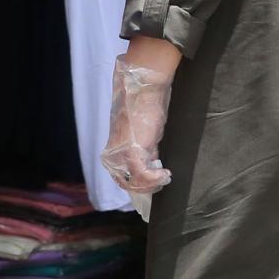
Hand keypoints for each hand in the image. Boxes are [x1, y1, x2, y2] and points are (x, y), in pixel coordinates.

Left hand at [100, 55, 173, 194]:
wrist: (143, 91)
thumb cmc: (147, 108)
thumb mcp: (146, 135)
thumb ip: (146, 151)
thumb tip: (154, 163)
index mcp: (113, 151)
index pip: (123, 177)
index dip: (140, 184)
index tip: (156, 181)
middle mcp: (113, 156)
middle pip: (127, 184)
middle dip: (146, 187)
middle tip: (162, 181)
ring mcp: (120, 156)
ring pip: (134, 183)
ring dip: (152, 184)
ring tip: (165, 176)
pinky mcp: (131, 154)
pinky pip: (142, 176)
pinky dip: (155, 178)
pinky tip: (165, 173)